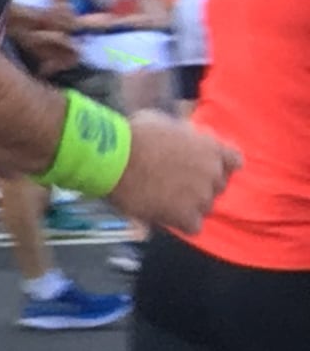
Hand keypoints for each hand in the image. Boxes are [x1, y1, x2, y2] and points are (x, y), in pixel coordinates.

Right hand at [112, 106, 238, 238]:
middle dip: (200, 186)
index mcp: (212, 147)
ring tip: (164, 200)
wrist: (115, 159)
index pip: (234, 161)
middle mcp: (213, 172)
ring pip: (205, 207)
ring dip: (189, 206)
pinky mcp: (185, 216)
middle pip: (218, 187)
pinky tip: (163, 214)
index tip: (203, 167)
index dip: (220, 165)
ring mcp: (201, 196)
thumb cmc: (134, 135)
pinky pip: (193, 227)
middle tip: (175, 185)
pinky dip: (180, 223)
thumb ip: (182, 135)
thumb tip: (181, 138)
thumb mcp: (165, 123)